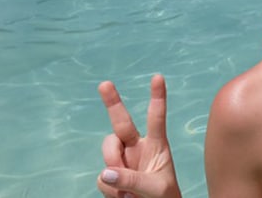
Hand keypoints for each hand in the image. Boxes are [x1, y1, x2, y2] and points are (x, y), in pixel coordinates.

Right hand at [96, 77, 181, 197]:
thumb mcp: (156, 190)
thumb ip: (134, 180)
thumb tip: (106, 173)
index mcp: (157, 146)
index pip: (156, 118)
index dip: (157, 97)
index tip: (158, 77)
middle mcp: (137, 148)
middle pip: (121, 121)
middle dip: (112, 102)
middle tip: (105, 84)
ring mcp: (122, 160)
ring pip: (108, 152)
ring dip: (115, 170)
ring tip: (130, 192)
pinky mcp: (110, 175)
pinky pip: (103, 178)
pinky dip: (111, 190)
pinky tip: (124, 197)